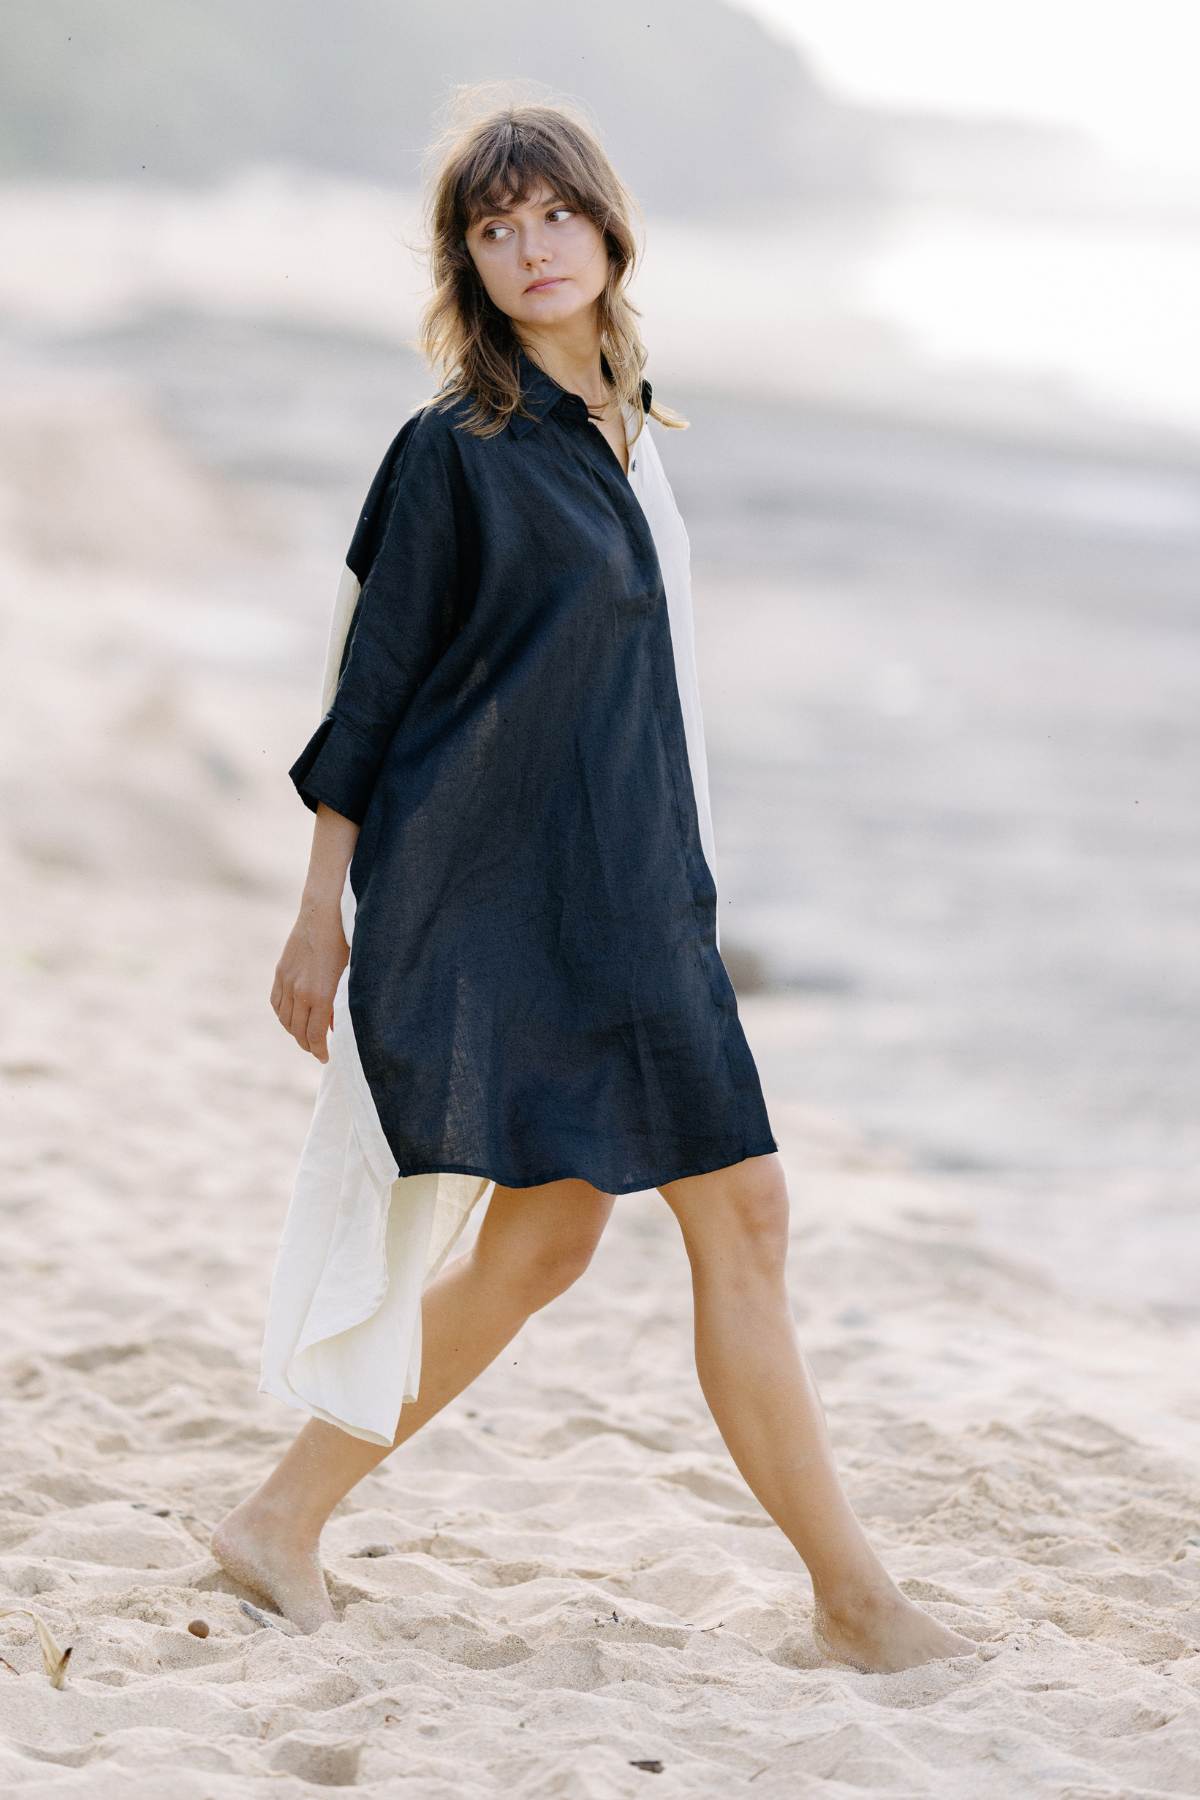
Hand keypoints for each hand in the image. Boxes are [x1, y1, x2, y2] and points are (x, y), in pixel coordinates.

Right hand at [271, 898, 349, 1061]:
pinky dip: (283, 1015)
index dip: (320, 1051)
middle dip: (308, 1045)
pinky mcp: (280, 972)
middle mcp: (300, 992)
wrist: (325, 914)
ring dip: (294, 1032)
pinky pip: (276, 1003)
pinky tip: (292, 1018)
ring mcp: (287, 982)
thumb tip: (336, 1027)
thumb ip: (341, 1004)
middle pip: (298, 1032)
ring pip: (285, 1019)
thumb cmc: (346, 944)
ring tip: (306, 1036)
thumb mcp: (349, 977)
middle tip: (317, 1050)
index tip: (326, 1057)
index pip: (315, 1036)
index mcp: (321, 995)